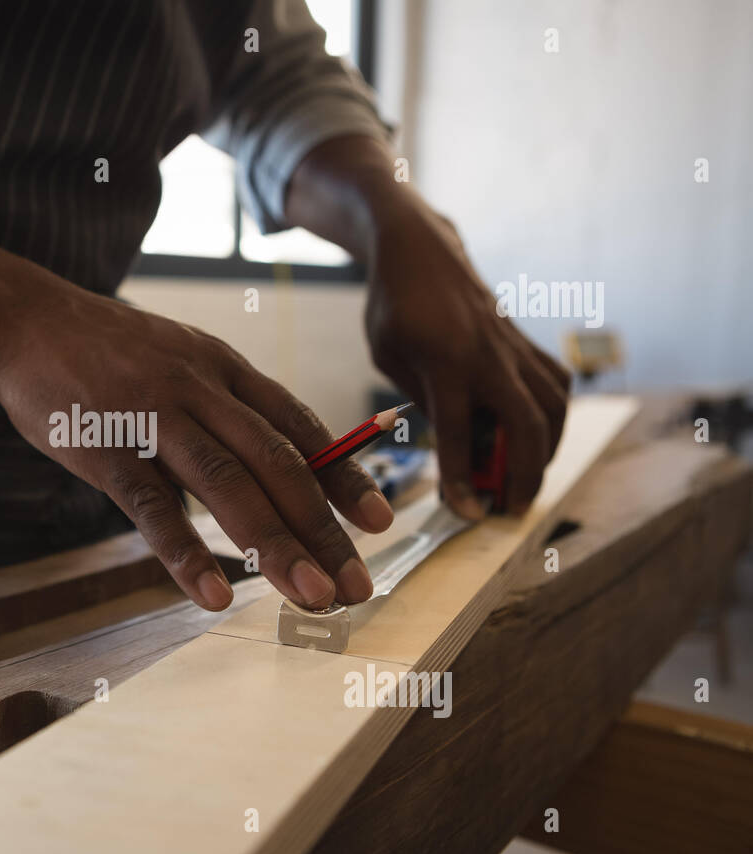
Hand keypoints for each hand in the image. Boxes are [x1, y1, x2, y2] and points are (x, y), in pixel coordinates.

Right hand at [0, 287, 394, 611]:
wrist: (25, 318)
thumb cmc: (106, 350)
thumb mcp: (180, 358)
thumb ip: (223, 403)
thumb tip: (274, 457)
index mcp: (224, 368)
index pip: (301, 425)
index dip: (344, 476)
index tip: (380, 522)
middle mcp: (201, 388)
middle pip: (278, 462)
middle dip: (324, 528)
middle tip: (357, 585)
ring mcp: (153, 416)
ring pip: (228, 483)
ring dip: (276, 544)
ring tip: (312, 595)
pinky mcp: (106, 447)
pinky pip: (153, 506)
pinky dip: (186, 552)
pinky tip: (214, 594)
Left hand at [364, 206, 571, 516]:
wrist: (420, 248)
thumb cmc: (395, 306)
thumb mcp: (389, 355)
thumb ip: (423, 397)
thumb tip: (458, 445)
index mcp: (445, 358)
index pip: (460, 431)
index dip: (463, 477)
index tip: (465, 513)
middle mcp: (489, 353)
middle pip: (526, 423)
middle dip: (522, 475)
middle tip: (506, 510)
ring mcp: (514, 344)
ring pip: (553, 406)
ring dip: (545, 452)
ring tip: (522, 484)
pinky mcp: (526, 340)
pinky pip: (556, 384)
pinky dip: (554, 419)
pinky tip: (537, 441)